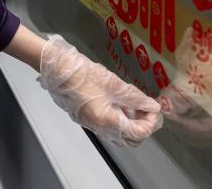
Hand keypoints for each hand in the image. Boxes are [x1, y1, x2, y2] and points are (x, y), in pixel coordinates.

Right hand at [39, 35, 162, 146]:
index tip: (153, 107)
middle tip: (146, 109)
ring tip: (134, 104)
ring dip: (132, 124)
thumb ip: (135, 97)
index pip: (139, 132)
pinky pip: (110, 127)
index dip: (151, 121)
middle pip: (131, 140)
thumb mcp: (113, 84)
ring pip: (120, 135)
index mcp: (107, 120)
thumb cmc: (84, 75)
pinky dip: (121, 120)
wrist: (58, 71)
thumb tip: (153, 106)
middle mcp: (100, 128)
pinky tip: (121, 103)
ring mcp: (93, 126)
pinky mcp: (89, 120)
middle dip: (143, 126)